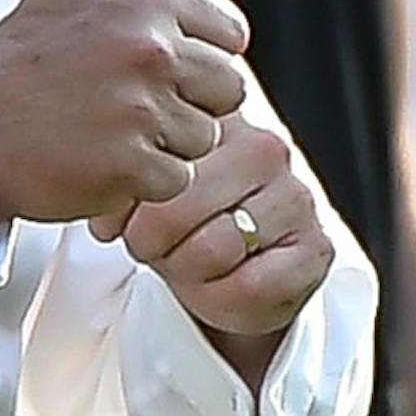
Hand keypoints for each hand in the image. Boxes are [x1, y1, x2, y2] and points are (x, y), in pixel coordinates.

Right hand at [0, 0, 250, 226]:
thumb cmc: (26, 48)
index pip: (230, 36)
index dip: (196, 55)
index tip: (147, 64)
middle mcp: (149, 48)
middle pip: (228, 90)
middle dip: (187, 102)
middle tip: (125, 102)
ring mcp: (141, 109)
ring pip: (203, 138)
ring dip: (163, 144)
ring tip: (107, 129)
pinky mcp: (131, 165)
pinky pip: (175, 180)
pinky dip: (141, 182)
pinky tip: (99, 160)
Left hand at [90, 110, 335, 338]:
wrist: (232, 269)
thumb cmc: (179, 220)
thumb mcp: (144, 187)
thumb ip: (125, 173)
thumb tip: (99, 188)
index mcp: (213, 116)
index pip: (152, 160)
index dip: (123, 205)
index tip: (114, 224)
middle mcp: (264, 147)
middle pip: (177, 206)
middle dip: (149, 242)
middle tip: (148, 249)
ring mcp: (295, 196)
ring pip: (213, 248)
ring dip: (184, 272)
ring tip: (181, 264)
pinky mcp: (316, 248)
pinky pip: (250, 287)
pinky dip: (219, 300)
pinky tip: (214, 287)